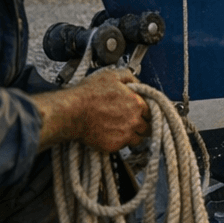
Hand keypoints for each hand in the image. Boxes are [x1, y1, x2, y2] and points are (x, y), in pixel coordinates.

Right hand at [33, 67, 150, 152]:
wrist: (71, 112)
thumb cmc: (89, 93)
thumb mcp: (112, 75)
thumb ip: (130, 77)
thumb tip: (138, 82)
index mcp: (137, 104)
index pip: (152, 111)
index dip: (146, 111)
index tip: (141, 112)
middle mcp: (134, 121)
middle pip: (148, 127)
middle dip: (142, 124)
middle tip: (132, 121)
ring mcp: (125, 135)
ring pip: (138, 140)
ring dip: (133, 135)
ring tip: (121, 129)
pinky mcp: (114, 146)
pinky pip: (123, 147)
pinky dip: (119, 142)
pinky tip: (110, 134)